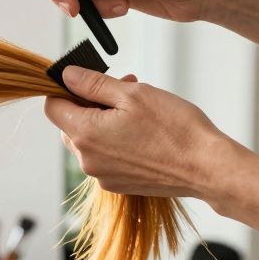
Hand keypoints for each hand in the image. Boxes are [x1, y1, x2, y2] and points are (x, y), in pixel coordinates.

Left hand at [44, 65, 236, 199]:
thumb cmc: (175, 128)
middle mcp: (87, 159)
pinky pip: (105, 156)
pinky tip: (142, 131)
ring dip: (104, 120)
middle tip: (122, 87)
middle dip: (90, 102)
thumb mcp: (132, 93)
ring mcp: (101, 175)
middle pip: (69, 124)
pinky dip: (115, 140)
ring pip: (89, 139)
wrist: (206, 168)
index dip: (65, 89)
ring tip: (137, 108)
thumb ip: (93, 83)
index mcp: (85, 134)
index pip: (52, 107)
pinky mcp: (117, 183)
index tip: (86, 80)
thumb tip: (66, 75)